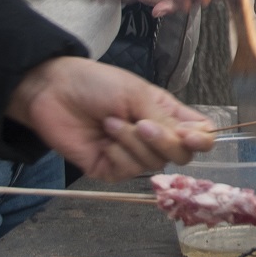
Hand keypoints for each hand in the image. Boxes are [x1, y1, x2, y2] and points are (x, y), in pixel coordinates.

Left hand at [7, 55, 215, 177]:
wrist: (54, 93)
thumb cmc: (97, 84)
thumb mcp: (137, 95)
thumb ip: (166, 120)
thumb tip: (195, 140)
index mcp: (167, 114)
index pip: (200, 135)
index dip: (201, 140)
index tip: (190, 137)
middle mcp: (154, 137)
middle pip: (181, 155)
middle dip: (163, 142)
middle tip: (141, 124)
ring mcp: (133, 155)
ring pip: (153, 164)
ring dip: (132, 142)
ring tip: (110, 122)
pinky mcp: (112, 168)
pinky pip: (128, 171)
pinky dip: (119, 154)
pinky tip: (105, 139)